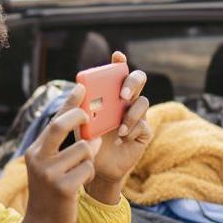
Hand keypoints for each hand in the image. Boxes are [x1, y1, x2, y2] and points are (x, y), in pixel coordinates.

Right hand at [23, 85, 95, 222]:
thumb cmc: (52, 190)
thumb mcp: (50, 165)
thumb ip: (63, 147)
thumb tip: (88, 126)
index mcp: (36, 150)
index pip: (54, 120)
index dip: (69, 102)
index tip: (81, 88)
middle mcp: (39, 158)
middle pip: (61, 125)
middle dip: (80, 117)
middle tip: (90, 118)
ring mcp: (50, 173)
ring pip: (83, 149)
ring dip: (89, 158)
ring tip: (81, 169)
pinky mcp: (63, 187)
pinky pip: (88, 169)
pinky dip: (90, 173)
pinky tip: (81, 182)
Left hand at [90, 51, 151, 185]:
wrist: (96, 166)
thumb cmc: (87, 140)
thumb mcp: (80, 122)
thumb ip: (79, 107)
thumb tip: (80, 89)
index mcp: (110, 94)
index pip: (118, 72)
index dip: (120, 62)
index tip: (117, 56)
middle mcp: (126, 100)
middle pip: (138, 80)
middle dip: (132, 82)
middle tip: (122, 94)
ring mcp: (137, 115)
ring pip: (143, 102)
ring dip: (132, 113)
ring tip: (120, 127)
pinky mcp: (143, 132)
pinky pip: (144, 125)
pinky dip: (132, 130)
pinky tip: (121, 139)